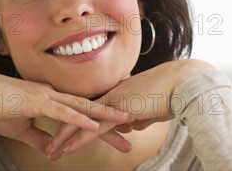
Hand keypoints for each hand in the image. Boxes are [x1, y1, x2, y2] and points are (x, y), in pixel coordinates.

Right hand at [0, 72, 129, 155]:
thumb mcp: (21, 129)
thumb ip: (40, 137)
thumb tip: (54, 149)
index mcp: (52, 97)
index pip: (82, 110)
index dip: (102, 117)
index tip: (121, 126)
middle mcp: (54, 94)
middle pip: (90, 107)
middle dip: (112, 118)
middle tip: (134, 128)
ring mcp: (47, 95)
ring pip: (83, 107)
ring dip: (105, 116)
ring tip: (126, 123)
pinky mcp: (37, 102)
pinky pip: (63, 112)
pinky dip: (80, 119)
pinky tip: (95, 125)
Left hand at [46, 59, 214, 158]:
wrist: (183, 82)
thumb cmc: (172, 93)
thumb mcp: (152, 108)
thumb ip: (140, 116)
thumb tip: (133, 125)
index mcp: (120, 91)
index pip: (91, 107)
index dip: (76, 119)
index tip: (63, 129)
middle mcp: (113, 94)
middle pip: (80, 112)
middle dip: (63, 128)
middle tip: (48, 141)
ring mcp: (115, 100)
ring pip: (82, 120)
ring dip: (64, 136)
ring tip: (50, 150)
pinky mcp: (120, 109)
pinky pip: (95, 126)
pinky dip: (79, 138)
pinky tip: (67, 147)